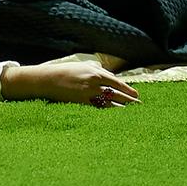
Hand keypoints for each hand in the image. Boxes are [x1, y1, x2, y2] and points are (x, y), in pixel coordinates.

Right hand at [2, 61, 140, 106]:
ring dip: (120, 110)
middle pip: (115, 94)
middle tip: (140, 107)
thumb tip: (108, 73)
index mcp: (95, 73)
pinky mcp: (79, 104)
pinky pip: (96, 110)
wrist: (46, 79)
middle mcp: (93, 84)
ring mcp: (86, 95)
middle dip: (128, 101)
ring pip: (107, 104)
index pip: (117, 83)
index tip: (137, 96)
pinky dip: (105, 114)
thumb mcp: (83, 66)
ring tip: (130, 115)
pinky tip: (112, 119)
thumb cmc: (65, 71)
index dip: (128, 90)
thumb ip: (96, 69)